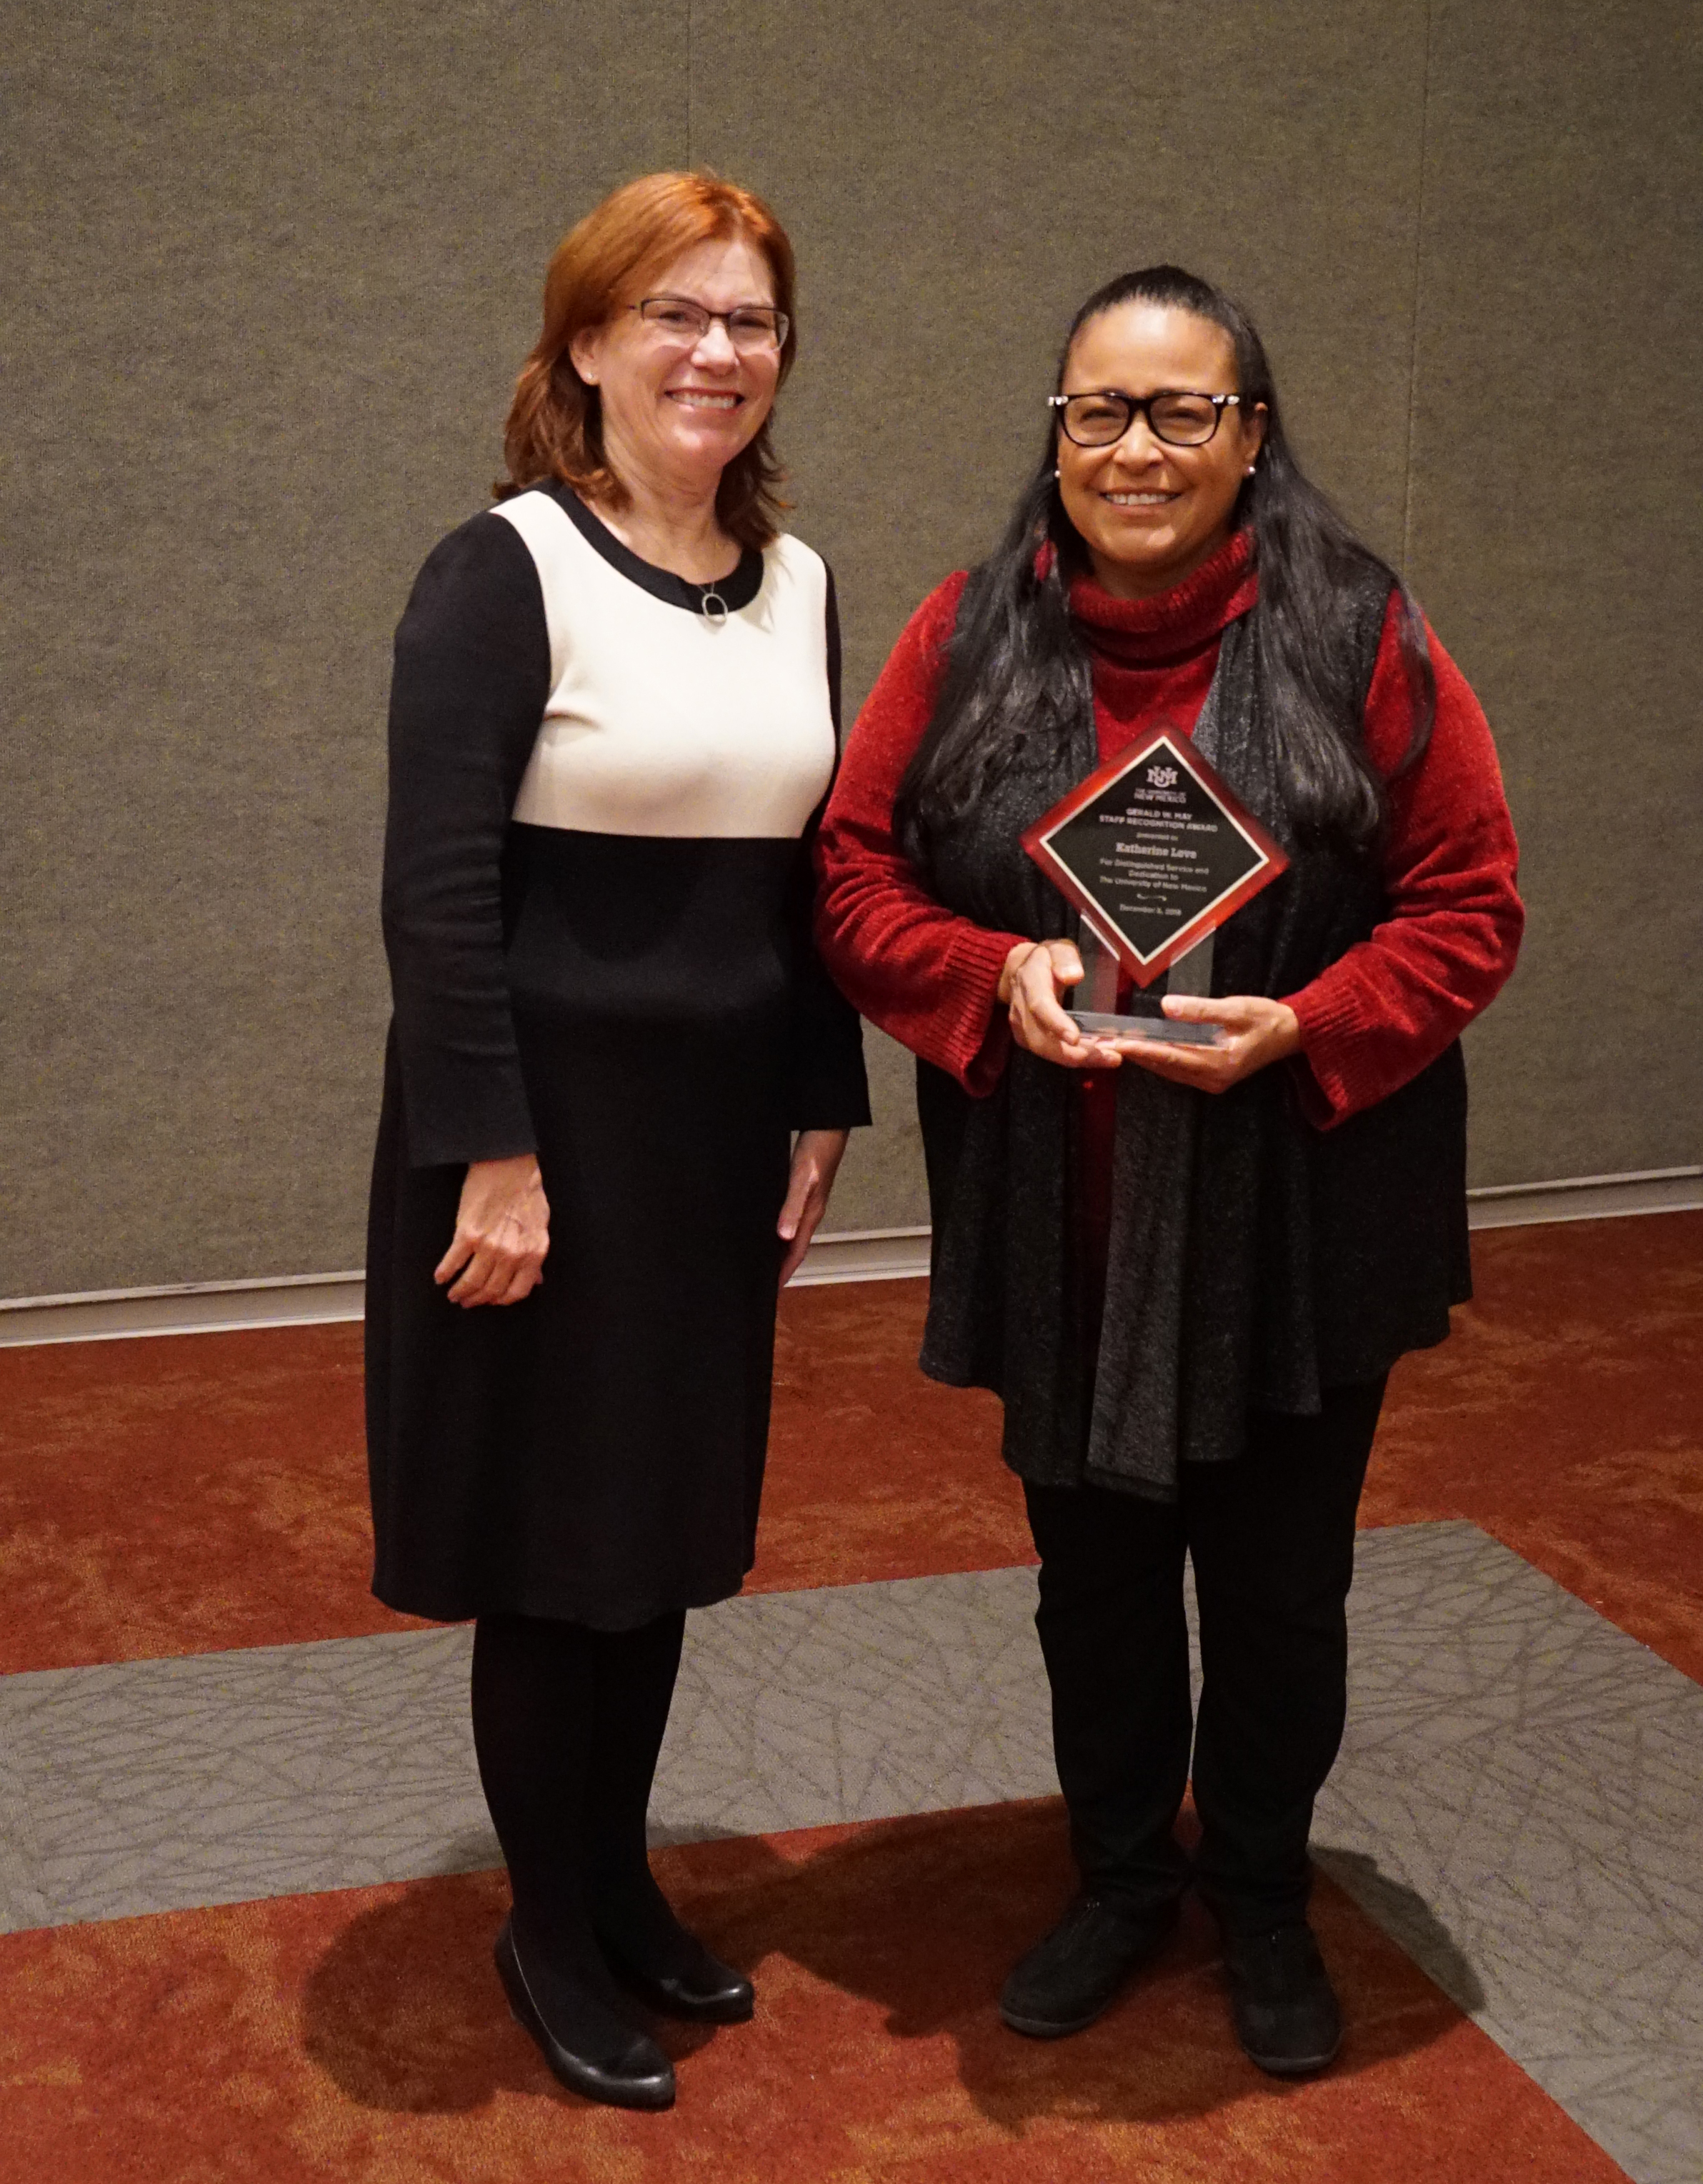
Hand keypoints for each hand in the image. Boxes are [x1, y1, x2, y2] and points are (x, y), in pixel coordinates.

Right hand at [435, 1154, 550, 1306]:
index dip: (502, 1300)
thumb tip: (536, 1278)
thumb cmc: (527, 1192)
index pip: (517, 1291)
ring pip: (472, 1281)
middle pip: (492, 1290)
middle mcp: (511, 1255)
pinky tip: (440, 1277)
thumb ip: (536, 1255)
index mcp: (533, 1253)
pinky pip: (453, 1262)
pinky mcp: (467, 1235)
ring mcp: (489, 1246)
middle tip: (467, 1301)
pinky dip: (444, 1273)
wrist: (509, 1166)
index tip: (492, 1301)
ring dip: (460, 1291)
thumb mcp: (541, 1226)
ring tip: (453, 1294)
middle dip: (478, 1299)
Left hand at [777, 1128, 849, 1286]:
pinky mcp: (804, 1192)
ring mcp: (809, 1203)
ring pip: (792, 1234)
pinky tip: (770, 1227)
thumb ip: (792, 1208)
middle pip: (794, 1248)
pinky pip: (790, 1219)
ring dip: (780, 1249)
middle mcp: (811, 1213)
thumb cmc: (816, 1152)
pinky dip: (780, 1230)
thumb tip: (782, 1236)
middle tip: (764, 1281)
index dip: (784, 1271)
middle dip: (781, 1265)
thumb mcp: (801, 1181)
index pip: (796, 1252)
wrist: (827, 1129)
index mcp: (811, 1215)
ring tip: (764, 1260)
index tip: (772, 1289)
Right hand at [999, 939, 1122, 1071]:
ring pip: (1045, 1051)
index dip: (1056, 1023)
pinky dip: (1072, 1059)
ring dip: (1077, 1059)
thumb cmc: (1046, 959)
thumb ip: (1065, 958)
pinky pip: (1048, 1054)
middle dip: (1075, 1053)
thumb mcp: (1057, 948)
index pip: (1039, 1006)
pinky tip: (1095, 1057)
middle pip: (1042, 1039)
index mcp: (1030, 982)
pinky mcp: (1025, 1038)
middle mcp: (1020, 1008)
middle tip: (1110, 1057)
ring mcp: (1020, 1026)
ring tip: (1108, 1059)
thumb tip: (1074, 975)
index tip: (1075, 1038)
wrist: (1018, 971)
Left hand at [1111, 993, 1300, 1092]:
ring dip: (1143, 1058)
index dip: (1141, 1050)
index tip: (1117, 1043)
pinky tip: (1142, 1050)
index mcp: (1219, 1064)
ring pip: (1169, 1070)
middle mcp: (1212, 1078)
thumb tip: (1167, 1007)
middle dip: (1134, 1055)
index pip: (1170, 1056)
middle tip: (1103, 1045)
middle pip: (1165, 1067)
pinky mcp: (1212, 1076)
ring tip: (1114, 1047)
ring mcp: (1212, 1080)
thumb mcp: (1236, 1009)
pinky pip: (1177, 1069)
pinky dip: (1158, 1059)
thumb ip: (1202, 1010)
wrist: (1292, 1033)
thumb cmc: (1267, 1019)